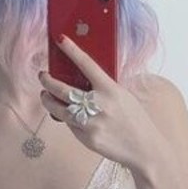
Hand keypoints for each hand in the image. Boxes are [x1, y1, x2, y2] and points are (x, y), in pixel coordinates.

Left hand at [38, 37, 162, 171]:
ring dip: (48, 100)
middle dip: (47, 81)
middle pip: (62, 89)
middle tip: (43, 76)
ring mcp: (91, 123)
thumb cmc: (135, 120)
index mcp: (111, 90)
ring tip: (45, 95)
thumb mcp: (124, 97)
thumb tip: (82, 79)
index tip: (60, 39)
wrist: (145, 149)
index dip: (72, 50)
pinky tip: (67, 115)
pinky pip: (70, 125)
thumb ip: (104, 89)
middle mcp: (99, 105)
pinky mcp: (87, 139)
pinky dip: (66, 118)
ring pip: (58, 109)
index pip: (87, 64)